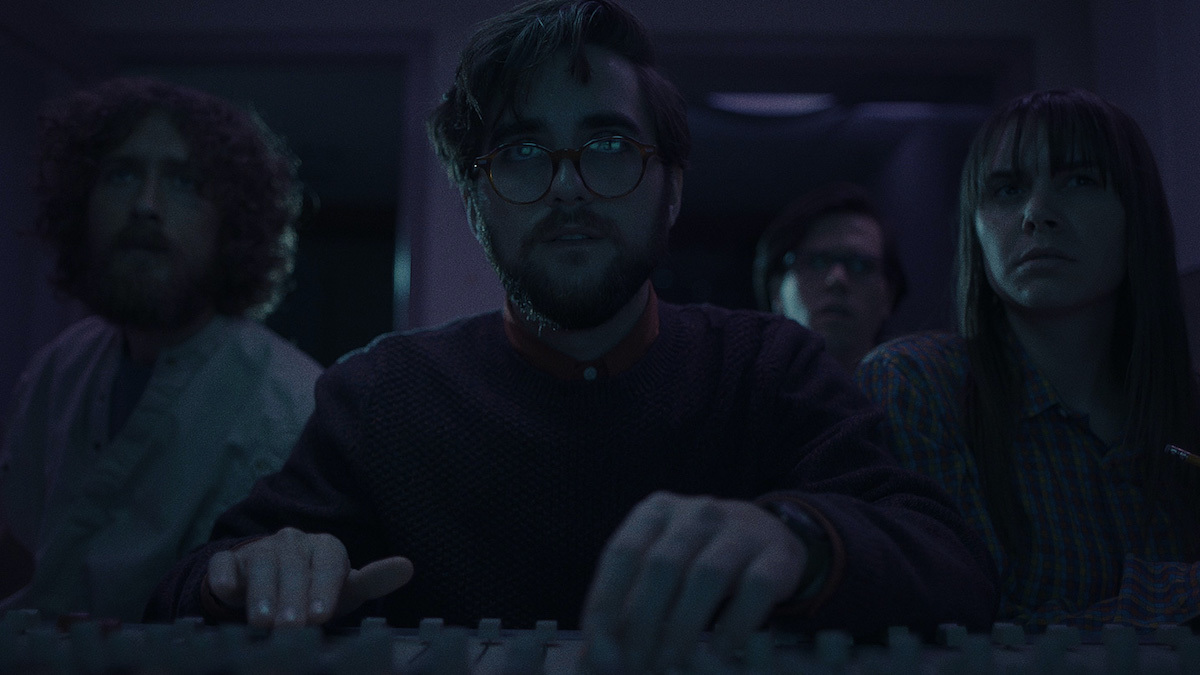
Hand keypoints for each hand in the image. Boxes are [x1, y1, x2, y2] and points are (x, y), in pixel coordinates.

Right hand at [206, 527, 412, 627]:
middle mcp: (293, 542)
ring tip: (263, 622)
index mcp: (325, 547)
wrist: (270, 585)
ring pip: (261, 565)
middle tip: (292, 627)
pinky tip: (226, 591)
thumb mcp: (345, 589)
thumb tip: (408, 566)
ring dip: (261, 594)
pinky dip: (224, 578)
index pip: (328, 565)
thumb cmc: (316, 591)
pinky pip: (224, 564)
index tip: (321, 615)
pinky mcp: (230, 561)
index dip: (324, 589)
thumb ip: (375, 581)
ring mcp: (260, 549)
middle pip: (293, 567)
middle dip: (292, 599)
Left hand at [580, 492, 805, 671]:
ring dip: (682, 628)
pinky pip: (754, 589)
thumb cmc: (695, 559)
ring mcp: (741, 530)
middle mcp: (698, 512)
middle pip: (662, 566)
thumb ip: (625, 606)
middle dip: (642, 623)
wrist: (767, 538)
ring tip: (669, 664)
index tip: (599, 646)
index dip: (606, 600)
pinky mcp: (777, 555)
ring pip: (706, 576)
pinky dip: (734, 625)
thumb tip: (594, 660)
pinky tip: (721, 652)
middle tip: (634, 666)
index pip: (622, 551)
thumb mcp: (657, 569)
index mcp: (657, 511)